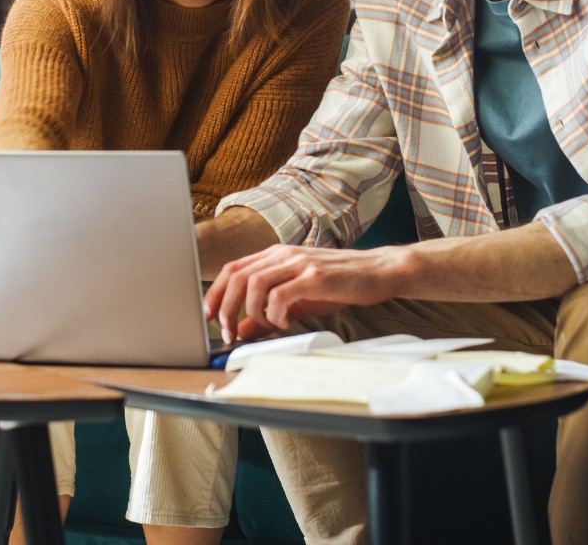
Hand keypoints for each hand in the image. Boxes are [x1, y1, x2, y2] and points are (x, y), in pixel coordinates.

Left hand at [205, 244, 403, 341]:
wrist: (378, 271)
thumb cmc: (339, 283)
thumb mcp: (298, 299)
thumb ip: (269, 313)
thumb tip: (242, 330)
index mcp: (275, 255)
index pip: (232, 270)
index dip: (215, 294)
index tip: (209, 317)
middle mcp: (283, 254)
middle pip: (237, 277)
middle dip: (226, 308)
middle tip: (228, 333)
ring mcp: (299, 263)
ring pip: (254, 284)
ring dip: (250, 312)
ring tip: (261, 328)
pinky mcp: (314, 276)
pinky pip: (280, 294)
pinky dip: (275, 313)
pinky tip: (285, 323)